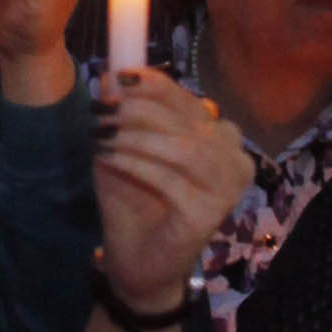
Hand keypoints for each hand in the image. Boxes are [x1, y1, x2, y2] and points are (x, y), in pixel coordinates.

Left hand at [91, 69, 253, 308]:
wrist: (134, 257)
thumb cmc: (133, 197)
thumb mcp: (120, 145)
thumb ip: (120, 111)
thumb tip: (110, 74)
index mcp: (217, 134)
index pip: (186, 97)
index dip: (152, 83)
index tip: (115, 77)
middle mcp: (232, 157)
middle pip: (187, 118)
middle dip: (138, 108)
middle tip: (99, 109)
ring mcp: (226, 189)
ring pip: (184, 148)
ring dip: (137, 136)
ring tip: (101, 134)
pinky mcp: (209, 216)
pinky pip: (171, 180)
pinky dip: (135, 164)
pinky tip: (107, 157)